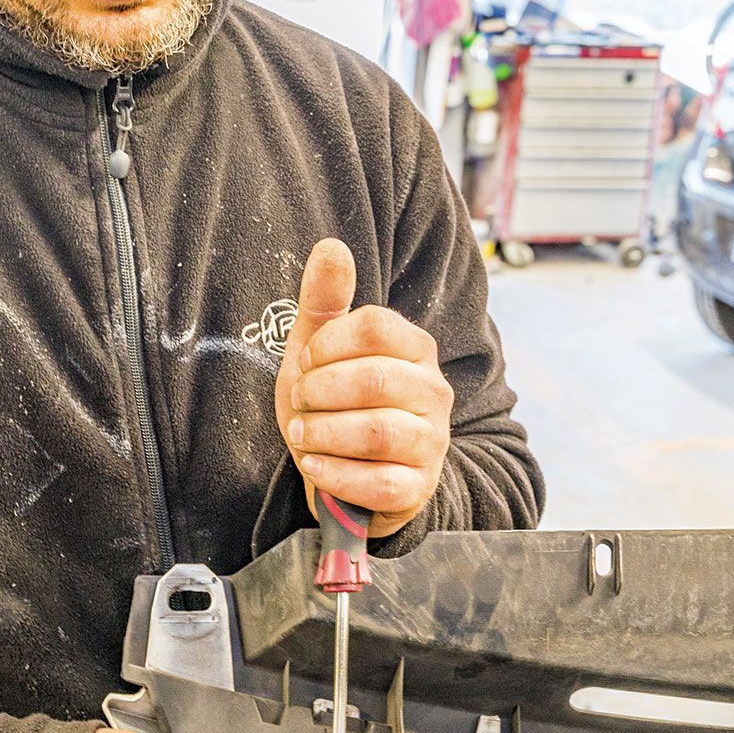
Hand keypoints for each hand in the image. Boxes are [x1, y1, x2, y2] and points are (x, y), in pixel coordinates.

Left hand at [275, 239, 453, 538]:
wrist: (354, 476)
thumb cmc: (335, 406)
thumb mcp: (320, 352)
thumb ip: (325, 301)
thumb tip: (332, 245)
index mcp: (416, 349)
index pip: (376, 326)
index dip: (328, 343)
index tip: (306, 361)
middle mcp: (434, 392)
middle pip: (376, 379)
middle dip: (321, 391)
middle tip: (299, 402)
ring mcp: (432, 443)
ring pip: (378, 432)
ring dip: (324, 432)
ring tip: (300, 434)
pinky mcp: (418, 488)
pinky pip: (380, 483)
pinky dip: (336, 474)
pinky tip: (312, 466)